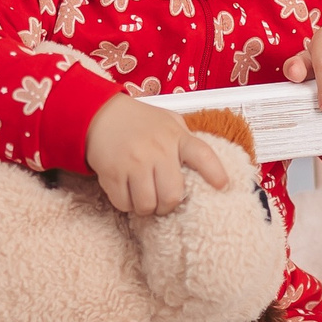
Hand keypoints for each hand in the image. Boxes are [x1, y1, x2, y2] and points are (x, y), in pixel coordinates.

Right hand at [84, 95, 229, 216]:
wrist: (98, 114)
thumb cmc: (139, 121)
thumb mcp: (168, 122)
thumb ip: (186, 141)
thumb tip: (207, 166)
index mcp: (175, 136)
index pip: (202, 155)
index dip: (216, 173)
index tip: (223, 186)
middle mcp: (157, 150)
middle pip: (172, 195)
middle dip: (168, 205)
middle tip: (162, 200)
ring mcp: (134, 162)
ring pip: (147, 204)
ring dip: (146, 207)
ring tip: (144, 195)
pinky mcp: (112, 173)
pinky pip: (124, 203)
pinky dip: (126, 204)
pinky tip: (127, 191)